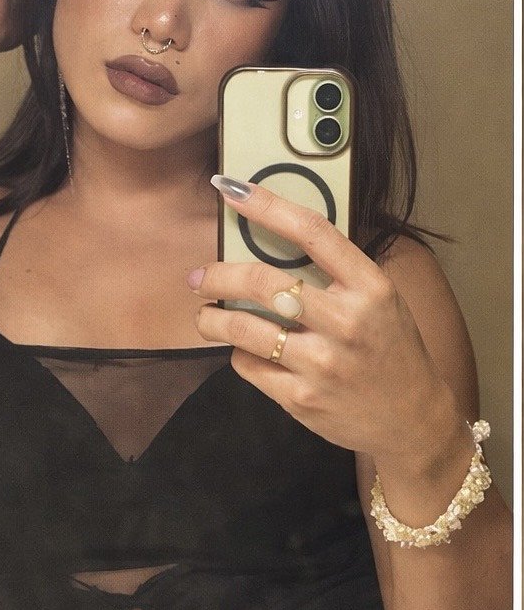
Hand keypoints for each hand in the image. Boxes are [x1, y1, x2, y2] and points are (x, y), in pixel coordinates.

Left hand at [190, 175, 467, 475]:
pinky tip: (246, 351)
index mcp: (370, 287)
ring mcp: (321, 364)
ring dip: (211, 319)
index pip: (312, 232)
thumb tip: (274, 236)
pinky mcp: (301, 399)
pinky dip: (239, 354)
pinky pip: (247, 365)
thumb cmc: (391, 349)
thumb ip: (337, 271)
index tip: (231, 190)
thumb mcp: (381, 299)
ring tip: (205, 316)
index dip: (266, 206)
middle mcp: (346, 322)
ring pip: (242, 329)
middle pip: (262, 282)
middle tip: (198, 277)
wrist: (412, 419)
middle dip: (217, 276)